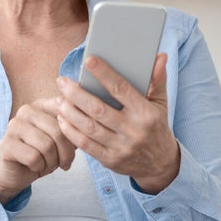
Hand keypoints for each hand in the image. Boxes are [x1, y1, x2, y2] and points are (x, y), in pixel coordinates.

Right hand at [0, 98, 76, 204]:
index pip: (67, 111)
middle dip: (66, 153)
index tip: (77, 144)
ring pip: (46, 145)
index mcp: (42, 105)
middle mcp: (26, 110)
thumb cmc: (42, 154)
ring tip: (48, 164)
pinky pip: (33, 157)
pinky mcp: (6, 144)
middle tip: (64, 163)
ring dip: (52, 161)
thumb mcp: (62, 139)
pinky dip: (39, 167)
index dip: (77, 131)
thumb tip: (93, 120)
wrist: (17, 173)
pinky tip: (35, 167)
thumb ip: (74, 127)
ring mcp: (13, 126)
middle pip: (58, 130)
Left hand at [55, 54, 179, 193]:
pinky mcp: (110, 160)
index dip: (104, 74)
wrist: (160, 164)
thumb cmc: (156, 127)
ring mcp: (121, 147)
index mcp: (145, 113)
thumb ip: (157, 80)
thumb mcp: (161, 104)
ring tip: (59, 99)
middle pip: (98, 109)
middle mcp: (133, 130)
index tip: (89, 61)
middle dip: (76, 94)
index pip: (121, 89)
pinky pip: (85, 145)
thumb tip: (160, 56)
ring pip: (89, 127)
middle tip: (62, 81)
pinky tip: (62, 119)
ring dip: (70, 112)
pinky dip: (71, 131)